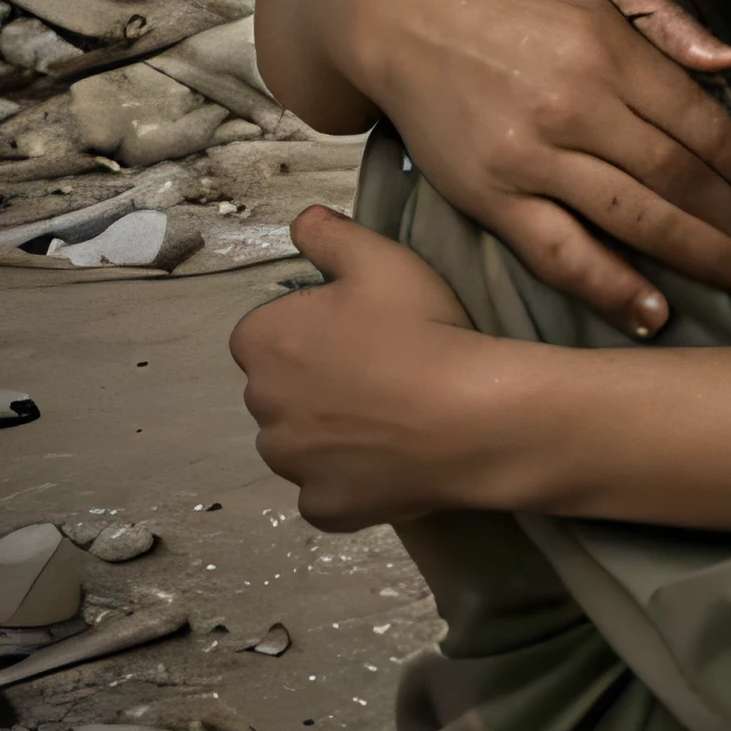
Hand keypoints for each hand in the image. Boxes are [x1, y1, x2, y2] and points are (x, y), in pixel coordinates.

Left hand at [232, 210, 507, 528]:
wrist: (469, 416)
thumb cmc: (421, 329)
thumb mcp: (381, 258)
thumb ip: (330, 234)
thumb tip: (302, 222)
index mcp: (264, 342)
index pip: (264, 333)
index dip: (308, 329)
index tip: (354, 329)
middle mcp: (261, 407)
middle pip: (278, 389)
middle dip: (311, 382)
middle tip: (376, 370)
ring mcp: (290, 465)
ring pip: (297, 443)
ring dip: (324, 433)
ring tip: (386, 417)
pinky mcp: (321, 508)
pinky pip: (324, 491)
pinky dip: (347, 479)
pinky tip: (388, 460)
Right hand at [348, 0, 730, 335]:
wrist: (398, 16)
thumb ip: (670, 18)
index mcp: (608, 51)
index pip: (701, 123)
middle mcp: (575, 108)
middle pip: (677, 179)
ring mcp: (530, 159)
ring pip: (632, 221)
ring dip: (695, 258)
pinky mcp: (490, 198)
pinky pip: (560, 254)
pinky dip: (609, 289)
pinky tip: (650, 314)